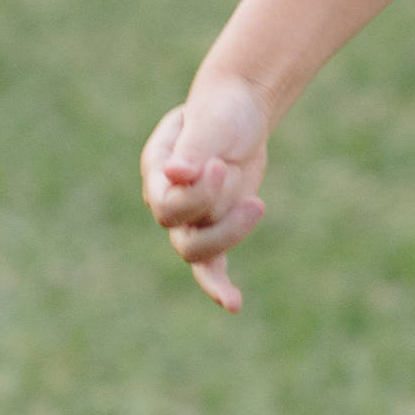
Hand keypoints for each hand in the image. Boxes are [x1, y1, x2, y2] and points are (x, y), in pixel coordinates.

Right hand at [140, 77, 269, 313]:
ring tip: (258, 205)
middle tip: (251, 192)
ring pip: (199, 251)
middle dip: (219, 216)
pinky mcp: (215, 228)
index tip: (223, 166)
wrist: (239, 110)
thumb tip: (176, 173)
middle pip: (180, 233)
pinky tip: (233, 304)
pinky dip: (219, 286)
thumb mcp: (209, 123)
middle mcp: (166, 199)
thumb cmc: (221, 111)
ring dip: (230, 234)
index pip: (166, 203)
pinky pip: (211, 266)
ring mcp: (190, 218)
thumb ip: (193, 148)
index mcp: (157, 171)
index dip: (197, 195)